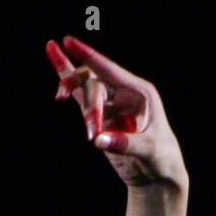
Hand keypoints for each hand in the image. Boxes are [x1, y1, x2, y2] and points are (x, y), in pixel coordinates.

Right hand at [45, 35, 187, 189]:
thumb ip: (125, 143)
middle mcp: (124, 93)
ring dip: (85, 114)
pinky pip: (80, 95)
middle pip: (94, 84)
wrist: (158, 175)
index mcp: (140, 92)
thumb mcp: (149, 151)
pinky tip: (54, 56)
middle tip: (93, 135)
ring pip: (85, 93)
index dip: (89, 56)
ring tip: (93, 138)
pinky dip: (67, 83)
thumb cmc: (162, 159)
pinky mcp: (100, 116)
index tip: (68, 41)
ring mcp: (111, 104)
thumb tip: (98, 140)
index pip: (110, 70)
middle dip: (91, 108)